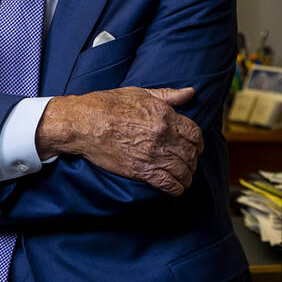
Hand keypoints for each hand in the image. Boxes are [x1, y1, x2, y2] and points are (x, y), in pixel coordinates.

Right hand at [36, 87, 202, 195]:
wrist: (83, 123)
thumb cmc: (108, 104)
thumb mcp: (139, 93)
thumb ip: (168, 95)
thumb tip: (190, 92)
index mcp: (164, 115)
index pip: (194, 133)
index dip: (198, 142)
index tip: (196, 146)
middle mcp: (162, 136)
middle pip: (191, 153)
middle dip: (193, 160)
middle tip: (190, 163)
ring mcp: (153, 155)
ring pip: (182, 171)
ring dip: (187, 176)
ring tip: (185, 177)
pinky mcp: (141, 171)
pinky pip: (168, 184)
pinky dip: (176, 188)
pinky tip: (176, 188)